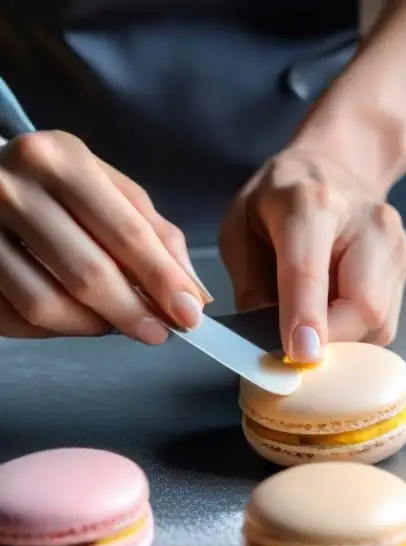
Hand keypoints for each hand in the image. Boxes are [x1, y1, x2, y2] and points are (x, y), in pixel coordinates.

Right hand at [0, 131, 210, 341]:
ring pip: (46, 304)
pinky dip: (53, 328)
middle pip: (88, 274)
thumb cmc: (56, 186)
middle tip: (157, 332)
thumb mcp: (107, 189)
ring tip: (114, 323)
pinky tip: (74, 318)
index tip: (189, 314)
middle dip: (132, 312)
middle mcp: (12, 188)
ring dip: (92, 325)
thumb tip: (193, 293)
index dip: (163, 281)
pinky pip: (15, 317)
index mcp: (59, 159)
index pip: (127, 234)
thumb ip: (155, 234)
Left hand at [219, 144, 405, 363]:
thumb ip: (251, 285)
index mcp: (312, 203)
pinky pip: (385, 321)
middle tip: (297, 345)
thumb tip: (267, 341)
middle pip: (363, 306)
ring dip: (344, 338)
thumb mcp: (240, 228)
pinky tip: (335, 310)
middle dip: (330, 339)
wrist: (337, 167)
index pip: (310, 271)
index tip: (300, 354)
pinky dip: (356, 330)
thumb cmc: (279, 199)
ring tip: (316, 319)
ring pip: (380, 321)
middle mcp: (368, 223)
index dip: (305, 316)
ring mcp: (396, 245)